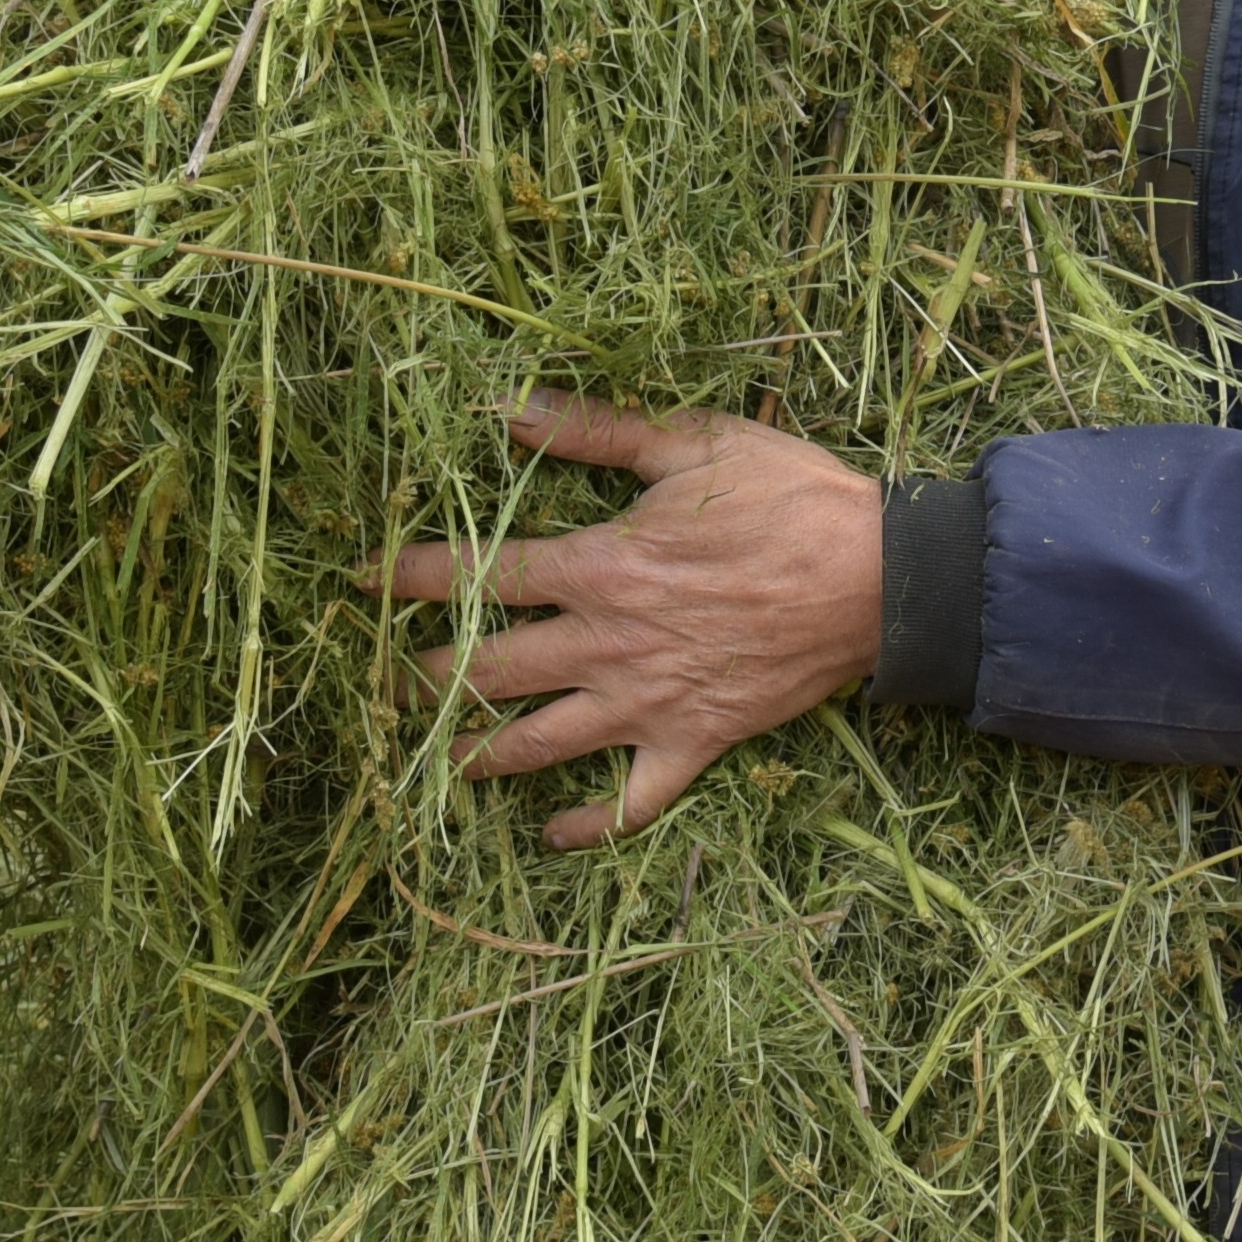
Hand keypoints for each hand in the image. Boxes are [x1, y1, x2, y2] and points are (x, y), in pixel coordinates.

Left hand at [370, 391, 883, 848]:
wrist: (878, 580)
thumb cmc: (788, 500)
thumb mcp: (693, 445)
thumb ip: (596, 433)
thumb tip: (509, 407)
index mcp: (597, 566)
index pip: (478, 573)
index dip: (411, 576)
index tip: (363, 581)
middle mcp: (604, 644)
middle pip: (487, 669)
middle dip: (424, 676)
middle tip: (385, 681)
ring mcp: (643, 704)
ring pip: (536, 744)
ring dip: (476, 755)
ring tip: (434, 763)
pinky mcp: (690, 744)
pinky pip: (628, 805)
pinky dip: (588, 826)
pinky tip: (552, 833)